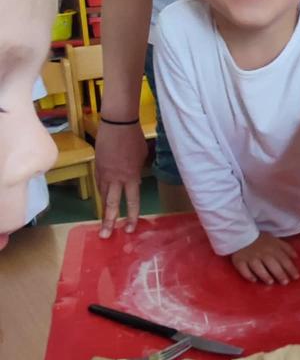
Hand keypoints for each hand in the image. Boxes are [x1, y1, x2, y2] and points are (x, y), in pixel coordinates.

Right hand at [95, 121, 147, 237]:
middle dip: (109, 222)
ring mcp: (104, 173)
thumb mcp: (142, 157)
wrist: (117, 124)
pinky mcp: (97, 167)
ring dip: (103, 209)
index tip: (130, 229)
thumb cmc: (134, 138)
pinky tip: (102, 199)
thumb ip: (138, 171)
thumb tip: (135, 179)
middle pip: (112, 204)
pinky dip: (101, 192)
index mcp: (131, 177)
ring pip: (103, 195)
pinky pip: (99, 184)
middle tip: (105, 236)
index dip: (132, 217)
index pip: (133, 202)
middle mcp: (116, 179)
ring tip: (102, 223)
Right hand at [231, 233, 299, 284]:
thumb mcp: (275, 240)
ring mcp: (250, 257)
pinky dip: (248, 275)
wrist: (242, 234)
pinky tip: (254, 280)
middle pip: (272, 264)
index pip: (283, 259)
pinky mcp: (239, 261)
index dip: (290, 268)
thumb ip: (286, 248)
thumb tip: (296, 257)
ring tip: (270, 282)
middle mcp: (262, 253)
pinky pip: (243, 269)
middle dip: (279, 273)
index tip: (296, 277)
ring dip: (264, 275)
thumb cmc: (260, 240)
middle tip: (285, 282)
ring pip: (258, 267)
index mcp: (272, 248)